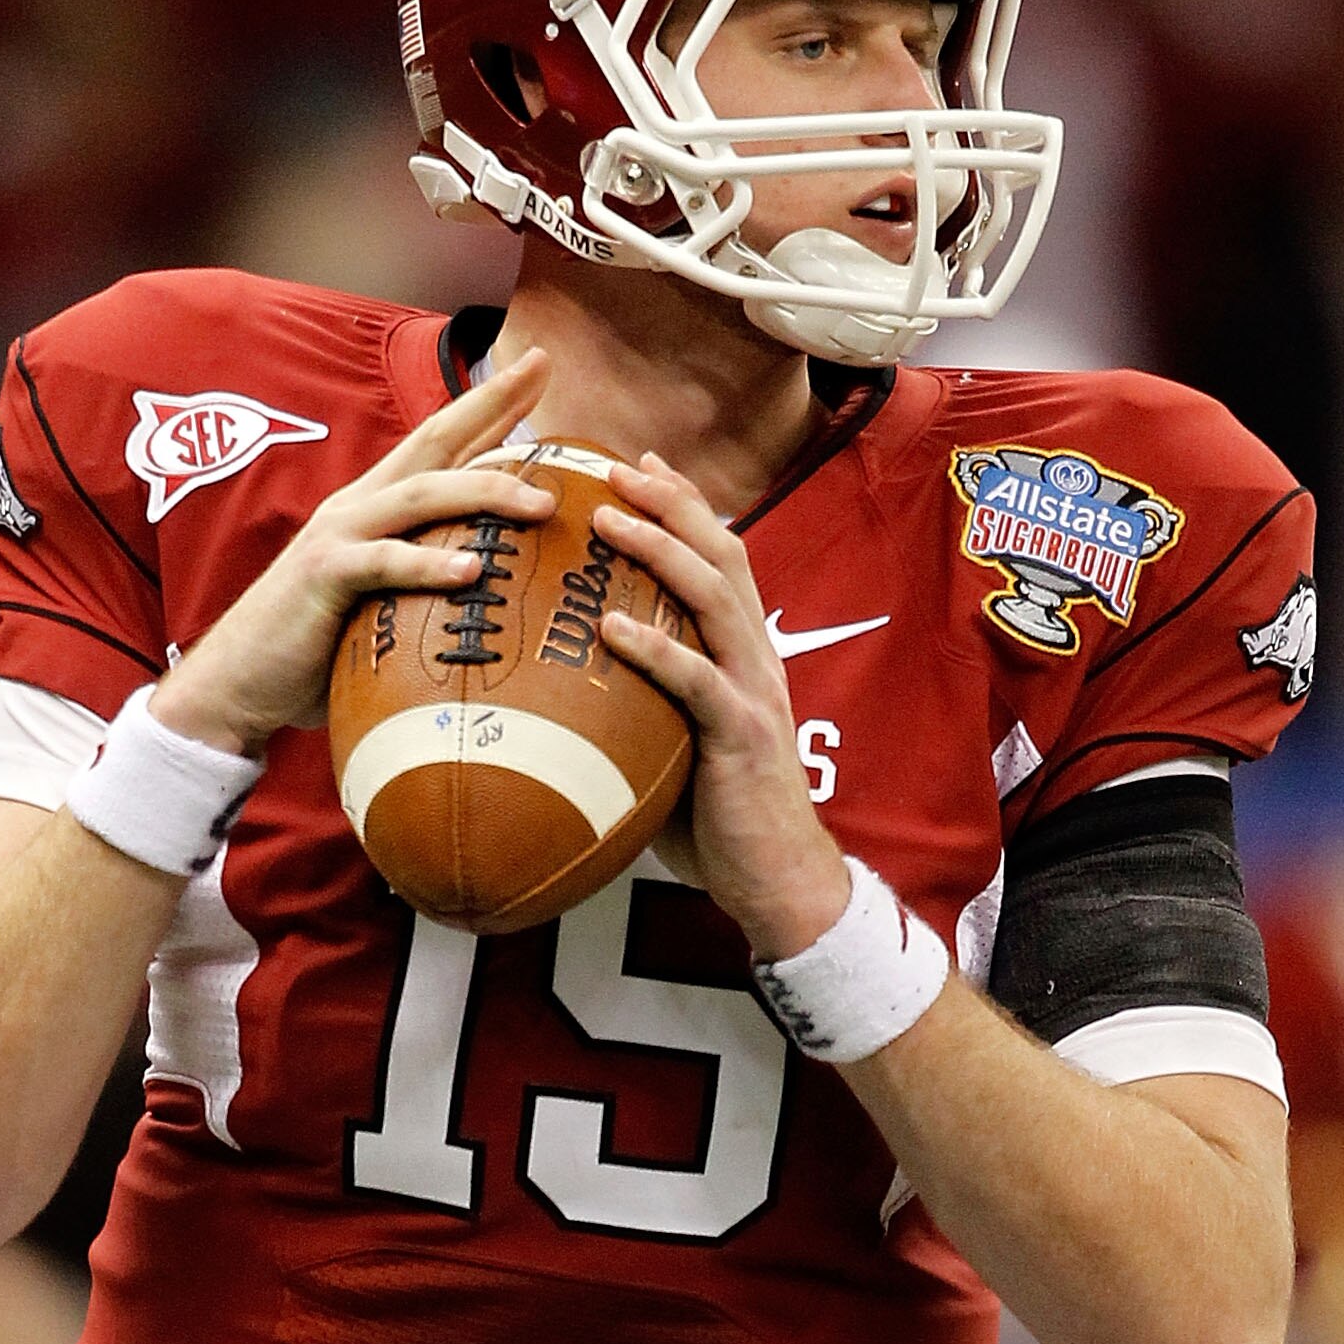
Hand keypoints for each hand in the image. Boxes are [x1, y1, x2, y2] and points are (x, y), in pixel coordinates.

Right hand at [151, 353, 554, 756]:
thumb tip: (491, 602)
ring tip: (540, 503)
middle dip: (491, 402)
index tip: (538, 370)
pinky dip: (428, 566)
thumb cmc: (313, 652)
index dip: (488, 405)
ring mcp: (339, 536)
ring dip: (484, 492)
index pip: (440, 445)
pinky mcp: (325, 577)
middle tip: (544, 367)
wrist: (237, 684)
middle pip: (434, 441)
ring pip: (422, 496)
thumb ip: (424, 588)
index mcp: (374, 509)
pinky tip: (472, 572)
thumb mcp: (380, 607)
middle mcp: (359, 507)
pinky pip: (384, 564)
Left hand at [597, 457, 853, 959]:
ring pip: (711, 597)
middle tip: (615, 466)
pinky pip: (695, 680)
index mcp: (743, 654)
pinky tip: (610, 624)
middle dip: (669, 502)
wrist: (779, 879)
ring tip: (606, 519)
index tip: (636, 464)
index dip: (682, 504)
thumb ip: (641, 704)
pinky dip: (653, 646)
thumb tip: (564, 691)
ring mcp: (752, 692)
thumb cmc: (719, 819)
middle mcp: (754, 658)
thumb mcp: (676, 745)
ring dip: (658, 550)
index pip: (718, 557)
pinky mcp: (741, 736)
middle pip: (719, 553)